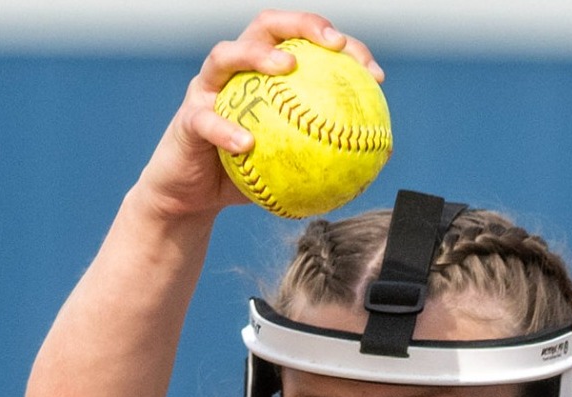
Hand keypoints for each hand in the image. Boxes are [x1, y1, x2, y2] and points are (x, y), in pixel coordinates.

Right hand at [134, 10, 383, 220]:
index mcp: (267, 74)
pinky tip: (248, 143)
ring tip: (287, 67)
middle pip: (267, 26)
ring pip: (227, 54)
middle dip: (302, 23)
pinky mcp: (187, 118)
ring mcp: (208, 89)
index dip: (344, 48)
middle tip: (333, 43)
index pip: (308, 44)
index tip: (373, 74)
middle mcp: (237, 70)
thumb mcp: (296, 166)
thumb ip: (332, 152)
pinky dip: (226, 129)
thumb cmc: (250, 176)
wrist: (195, 198)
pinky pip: (205, 119)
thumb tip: (384, 152)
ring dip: (258, 54)